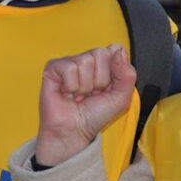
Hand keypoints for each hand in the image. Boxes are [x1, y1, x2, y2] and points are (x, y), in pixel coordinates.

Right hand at [35, 44, 136, 165]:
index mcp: (105, 63)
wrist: (75, 131)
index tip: (108, 88)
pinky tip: (67, 94)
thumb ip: (127, 74)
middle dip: (100, 80)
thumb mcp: (121, 98)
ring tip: (79, 96)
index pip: (115, 49)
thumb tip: (119, 51)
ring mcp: (70, 62)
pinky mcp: (53, 68)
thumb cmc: (96, 115)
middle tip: (92, 94)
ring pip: (85, 61)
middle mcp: (87, 59)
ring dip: (85, 86)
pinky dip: (71, 86)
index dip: (114, 71)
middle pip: (101, 53)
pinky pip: (69, 68)